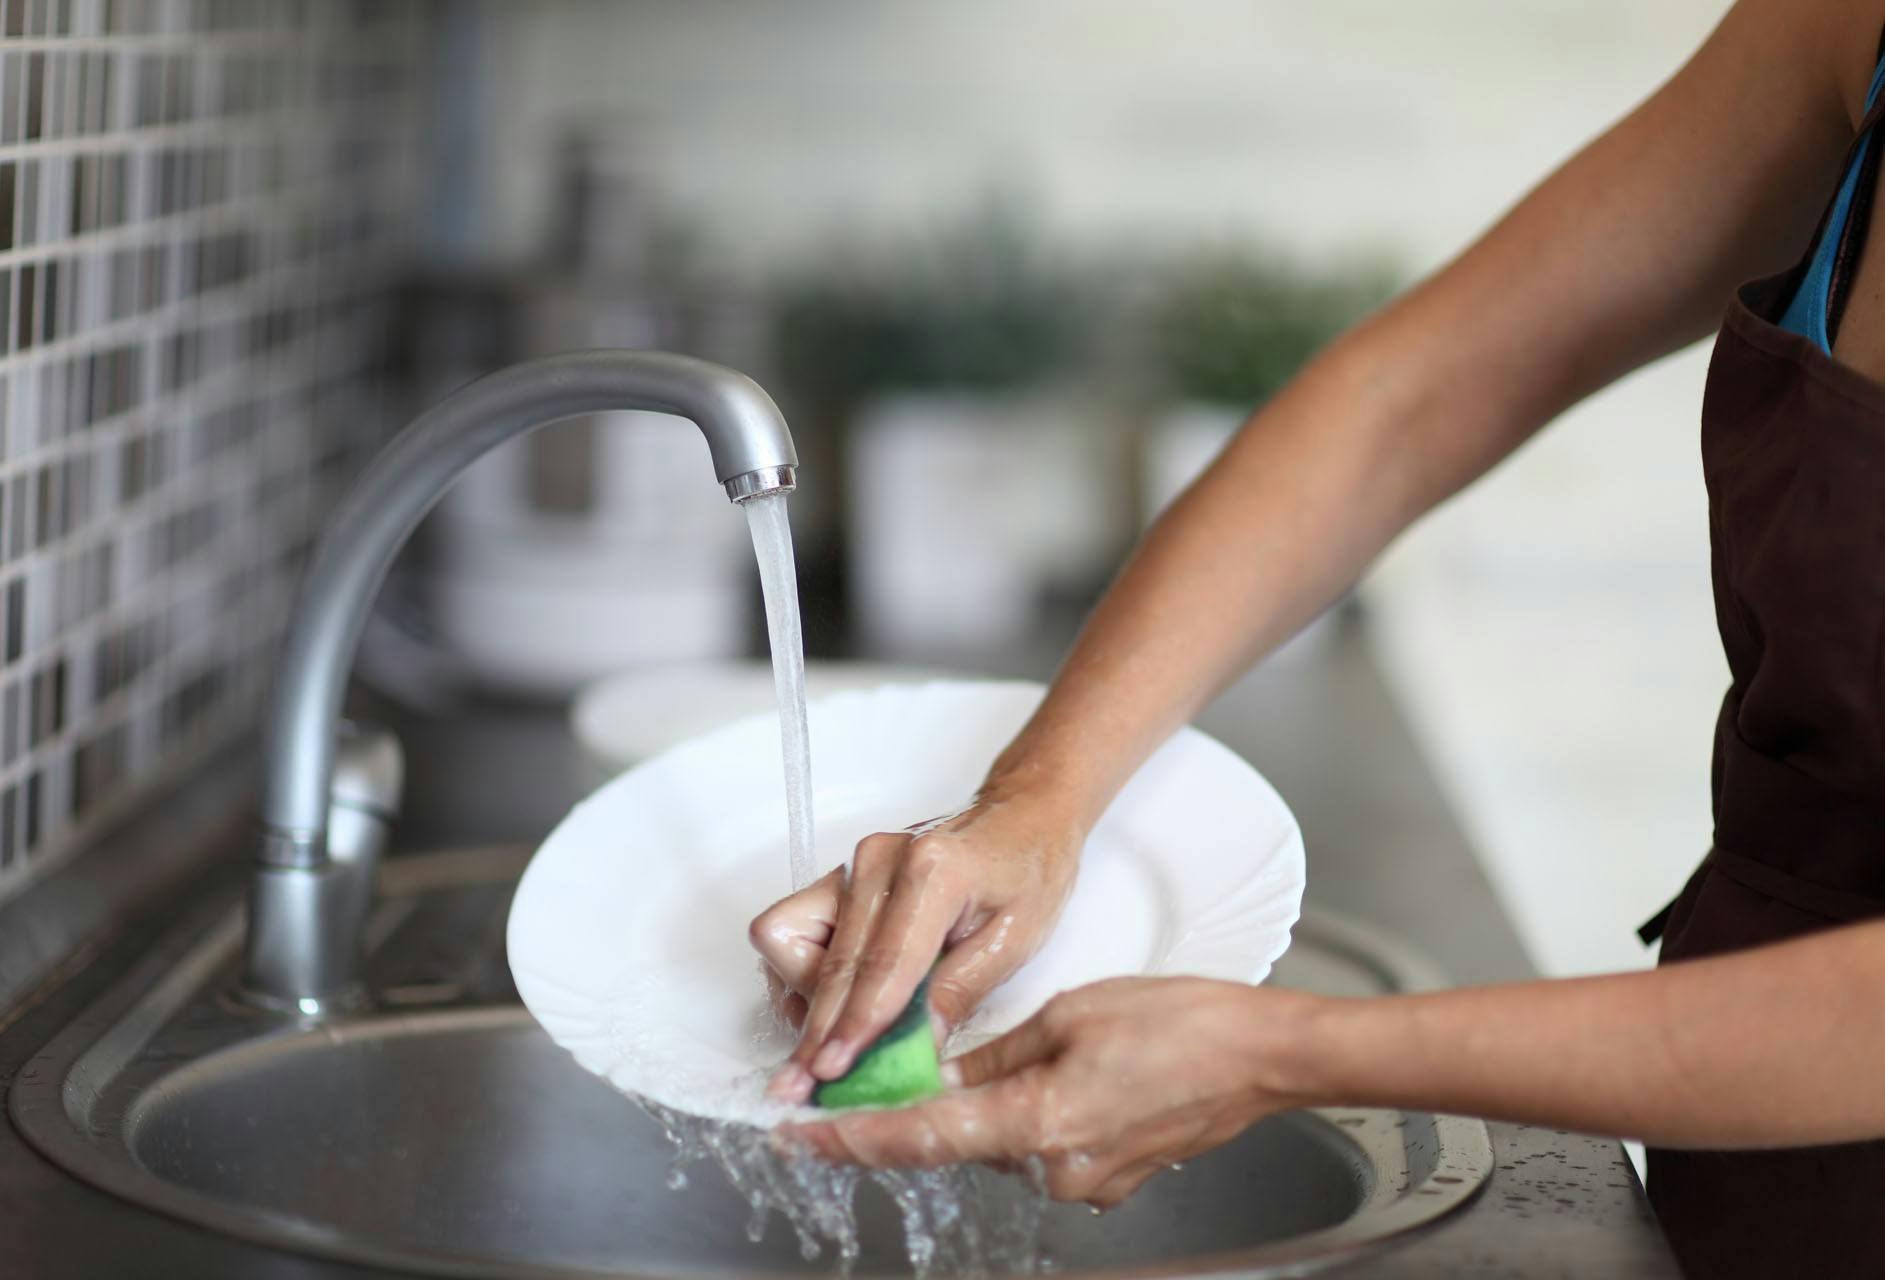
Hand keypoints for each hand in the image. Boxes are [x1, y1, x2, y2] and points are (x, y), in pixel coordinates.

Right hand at [749, 796, 1081, 1102]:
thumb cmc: (1027, 873)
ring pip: (789, 943)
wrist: (1021, 818)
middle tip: (804, 1087)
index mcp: (933, 871)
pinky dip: (805, 973)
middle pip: (832, 963)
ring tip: (841, 1036)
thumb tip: (913, 1049)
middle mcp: (878, 862)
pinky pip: (790, 930)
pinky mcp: (837, 878)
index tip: (832, 1070)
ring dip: (809, 999)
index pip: (884, 963)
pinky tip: (840, 999)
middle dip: (819, 1031)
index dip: (855, 1023)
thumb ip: (959, 992)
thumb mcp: (1015, 939)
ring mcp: (851, 866)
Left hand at [780, 977, 1318, 1207]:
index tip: (797, 1133)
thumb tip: (937, 1075)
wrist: (1263, 1058)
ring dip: (1003, 1099)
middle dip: (947, 1095)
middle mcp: (1053, 1168)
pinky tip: (1084, 1071)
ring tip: (1068, 1045)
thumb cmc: (1182, 1022)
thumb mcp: (1069, 1012)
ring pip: (1005, 1137)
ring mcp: (1082, 1183)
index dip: (850, 1137)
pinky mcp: (1105, 1180)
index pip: (918, 1135)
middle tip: (963, 1047)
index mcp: (1036, 1121)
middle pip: (961, 1136)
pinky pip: (1046, 1146)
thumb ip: (992, 1055)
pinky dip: (1039, 1112)